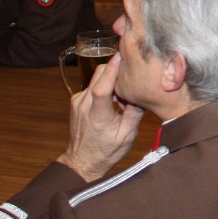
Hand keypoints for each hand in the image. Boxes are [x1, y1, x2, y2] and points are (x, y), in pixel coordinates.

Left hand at [56, 52, 143, 182]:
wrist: (83, 161)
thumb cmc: (106, 151)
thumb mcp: (127, 136)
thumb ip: (134, 113)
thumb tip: (142, 92)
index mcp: (97, 116)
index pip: (102, 88)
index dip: (111, 71)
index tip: (122, 57)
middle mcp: (83, 106)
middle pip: (98, 75)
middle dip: (114, 70)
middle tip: (129, 79)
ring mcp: (77, 102)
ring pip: (95, 77)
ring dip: (110, 79)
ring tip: (121, 96)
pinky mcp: (76, 101)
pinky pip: (91, 85)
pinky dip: (103, 86)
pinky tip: (111, 100)